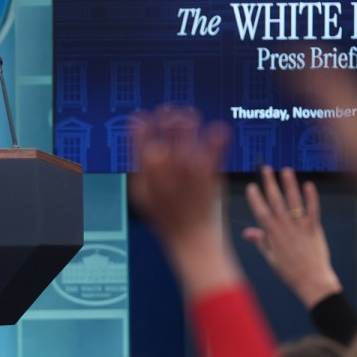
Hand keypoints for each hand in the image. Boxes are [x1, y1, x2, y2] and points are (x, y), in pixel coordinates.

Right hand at [130, 106, 235, 295]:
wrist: (192, 241)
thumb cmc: (167, 221)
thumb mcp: (143, 197)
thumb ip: (139, 172)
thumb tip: (137, 149)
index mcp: (145, 172)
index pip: (139, 136)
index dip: (141, 123)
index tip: (144, 117)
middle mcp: (164, 166)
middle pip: (164, 128)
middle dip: (167, 117)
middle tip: (171, 114)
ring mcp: (186, 167)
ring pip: (186, 129)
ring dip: (188, 119)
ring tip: (190, 116)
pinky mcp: (209, 172)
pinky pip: (214, 143)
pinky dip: (217, 133)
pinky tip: (219, 129)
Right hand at [243, 166, 340, 307]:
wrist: (312, 281)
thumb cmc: (290, 271)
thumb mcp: (270, 258)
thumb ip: (261, 241)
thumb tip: (248, 232)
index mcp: (272, 234)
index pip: (261, 211)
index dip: (255, 197)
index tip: (251, 186)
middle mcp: (285, 227)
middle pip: (276, 200)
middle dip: (270, 183)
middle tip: (266, 169)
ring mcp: (300, 226)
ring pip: (293, 201)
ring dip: (289, 184)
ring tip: (286, 171)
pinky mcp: (314, 228)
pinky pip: (313, 209)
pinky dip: (311, 197)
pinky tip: (309, 185)